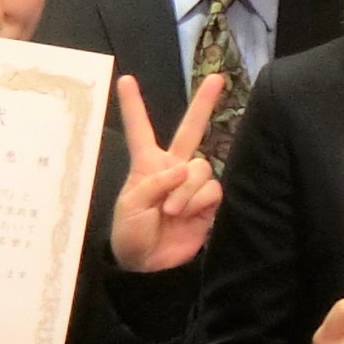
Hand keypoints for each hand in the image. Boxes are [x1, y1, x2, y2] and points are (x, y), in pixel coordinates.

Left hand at [109, 72, 225, 272]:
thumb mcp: (130, 206)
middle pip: (190, 129)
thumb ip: (155, 182)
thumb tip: (184, 169)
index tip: (125, 79)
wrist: (149, 265)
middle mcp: (173, 168)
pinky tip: (187, 215)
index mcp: (146, 165)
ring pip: (200, 168)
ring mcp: (192, 184)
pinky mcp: (208, 202)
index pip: (139, 129)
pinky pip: (211, 189)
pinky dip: (197, 201)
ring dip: (185, 191)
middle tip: (218, 78)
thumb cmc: (130, 234)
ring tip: (171, 212)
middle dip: (204, 104)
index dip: (133, 105)